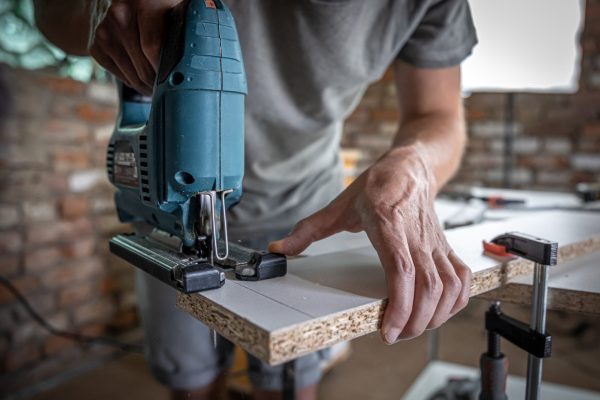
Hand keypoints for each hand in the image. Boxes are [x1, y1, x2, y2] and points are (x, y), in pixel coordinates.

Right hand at [89, 0, 181, 94]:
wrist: (124, 2)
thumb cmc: (160, 8)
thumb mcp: (175, 9)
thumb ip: (186, 27)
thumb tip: (200, 59)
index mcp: (144, 3)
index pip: (153, 47)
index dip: (168, 70)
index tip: (179, 82)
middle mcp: (120, 15)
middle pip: (143, 67)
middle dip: (160, 84)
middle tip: (173, 91)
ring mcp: (105, 31)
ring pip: (132, 77)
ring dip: (148, 87)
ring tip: (160, 87)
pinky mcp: (96, 46)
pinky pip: (119, 76)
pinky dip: (133, 82)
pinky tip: (142, 76)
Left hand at [269, 144, 471, 343]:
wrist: (410, 167)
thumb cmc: (377, 185)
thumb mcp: (339, 205)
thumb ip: (309, 230)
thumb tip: (280, 248)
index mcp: (388, 225)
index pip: (402, 271)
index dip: (400, 305)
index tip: (388, 330)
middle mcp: (416, 237)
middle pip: (429, 287)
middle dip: (415, 321)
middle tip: (395, 335)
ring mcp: (435, 243)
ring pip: (449, 286)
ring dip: (435, 316)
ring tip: (412, 328)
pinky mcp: (446, 247)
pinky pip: (462, 278)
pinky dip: (457, 301)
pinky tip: (440, 311)